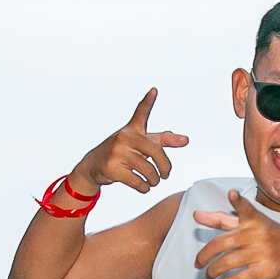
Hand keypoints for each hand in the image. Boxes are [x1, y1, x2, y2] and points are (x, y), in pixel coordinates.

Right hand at [72, 89, 189, 195]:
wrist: (93, 165)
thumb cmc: (121, 152)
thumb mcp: (140, 143)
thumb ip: (163, 140)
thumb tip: (185, 140)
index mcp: (132, 129)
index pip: (141, 113)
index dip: (148, 101)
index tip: (154, 90)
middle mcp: (124, 137)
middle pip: (156, 152)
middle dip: (165, 168)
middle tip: (165, 175)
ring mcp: (117, 152)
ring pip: (148, 170)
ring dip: (154, 181)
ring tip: (152, 181)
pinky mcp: (112, 167)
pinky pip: (137, 181)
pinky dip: (144, 188)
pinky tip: (143, 186)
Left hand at [192, 189, 279, 278]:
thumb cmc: (272, 237)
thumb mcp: (251, 225)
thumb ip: (223, 220)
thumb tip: (196, 215)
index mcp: (254, 220)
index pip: (245, 208)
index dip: (238, 201)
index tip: (232, 194)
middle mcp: (257, 234)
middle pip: (222, 244)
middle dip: (205, 256)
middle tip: (198, 263)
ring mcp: (263, 252)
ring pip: (228, 263)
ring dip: (213, 272)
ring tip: (209, 276)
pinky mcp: (267, 270)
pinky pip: (241, 278)